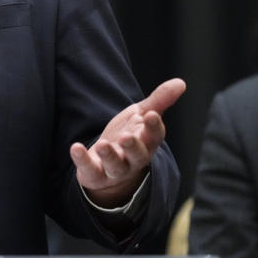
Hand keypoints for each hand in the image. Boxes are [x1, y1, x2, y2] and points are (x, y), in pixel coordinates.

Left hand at [70, 78, 185, 206]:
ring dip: (109, 156)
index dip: (154, 127)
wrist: (109, 166)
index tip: (151, 115)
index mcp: (147, 142)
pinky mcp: (95, 174)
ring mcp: (115, 169)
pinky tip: (75, 148)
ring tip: (102, 145)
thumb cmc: (129, 135)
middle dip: (133, 147)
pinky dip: (82, 160)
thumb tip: (181, 82)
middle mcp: (133, 158)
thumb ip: (159, 101)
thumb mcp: (141, 116)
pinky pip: (90, 170)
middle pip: (137, 155)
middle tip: (126, 137)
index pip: (154, 136)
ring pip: (116, 166)